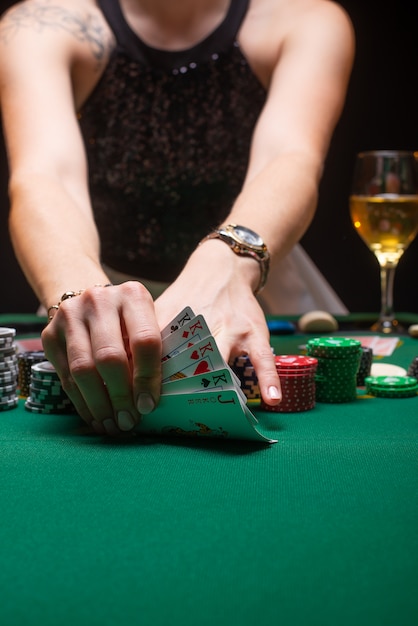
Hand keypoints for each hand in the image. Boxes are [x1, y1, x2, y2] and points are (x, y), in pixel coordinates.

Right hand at [42, 282, 161, 435]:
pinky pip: (65, 376)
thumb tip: (159, 400)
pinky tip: (95, 418)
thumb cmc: (130, 321)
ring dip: (99, 405)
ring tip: (112, 426)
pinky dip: (82, 403)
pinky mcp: (49, 333)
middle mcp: (99, 300)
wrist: (91, 301)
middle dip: (120, 396)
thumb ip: (156, 352)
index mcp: (133, 295)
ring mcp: (70, 315)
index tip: (148, 406)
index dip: (147, 377)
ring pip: (82, 370)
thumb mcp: (148, 324)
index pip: (144, 340)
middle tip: (129, 422)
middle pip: (109, 357)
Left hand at [155, 240, 281, 406]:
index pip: (156, 356)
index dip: (148, 381)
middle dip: (182, 390)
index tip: (141, 406)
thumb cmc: (188, 299)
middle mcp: (202, 326)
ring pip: (225, 360)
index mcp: (174, 323)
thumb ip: (144, 340)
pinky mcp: (254, 332)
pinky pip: (263, 358)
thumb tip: (122, 373)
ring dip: (220, 388)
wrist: (222, 268)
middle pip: (190, 362)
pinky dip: (269, 379)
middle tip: (175, 419)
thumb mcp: (161, 311)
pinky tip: (271, 400)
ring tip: (219, 415)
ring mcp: (231, 329)